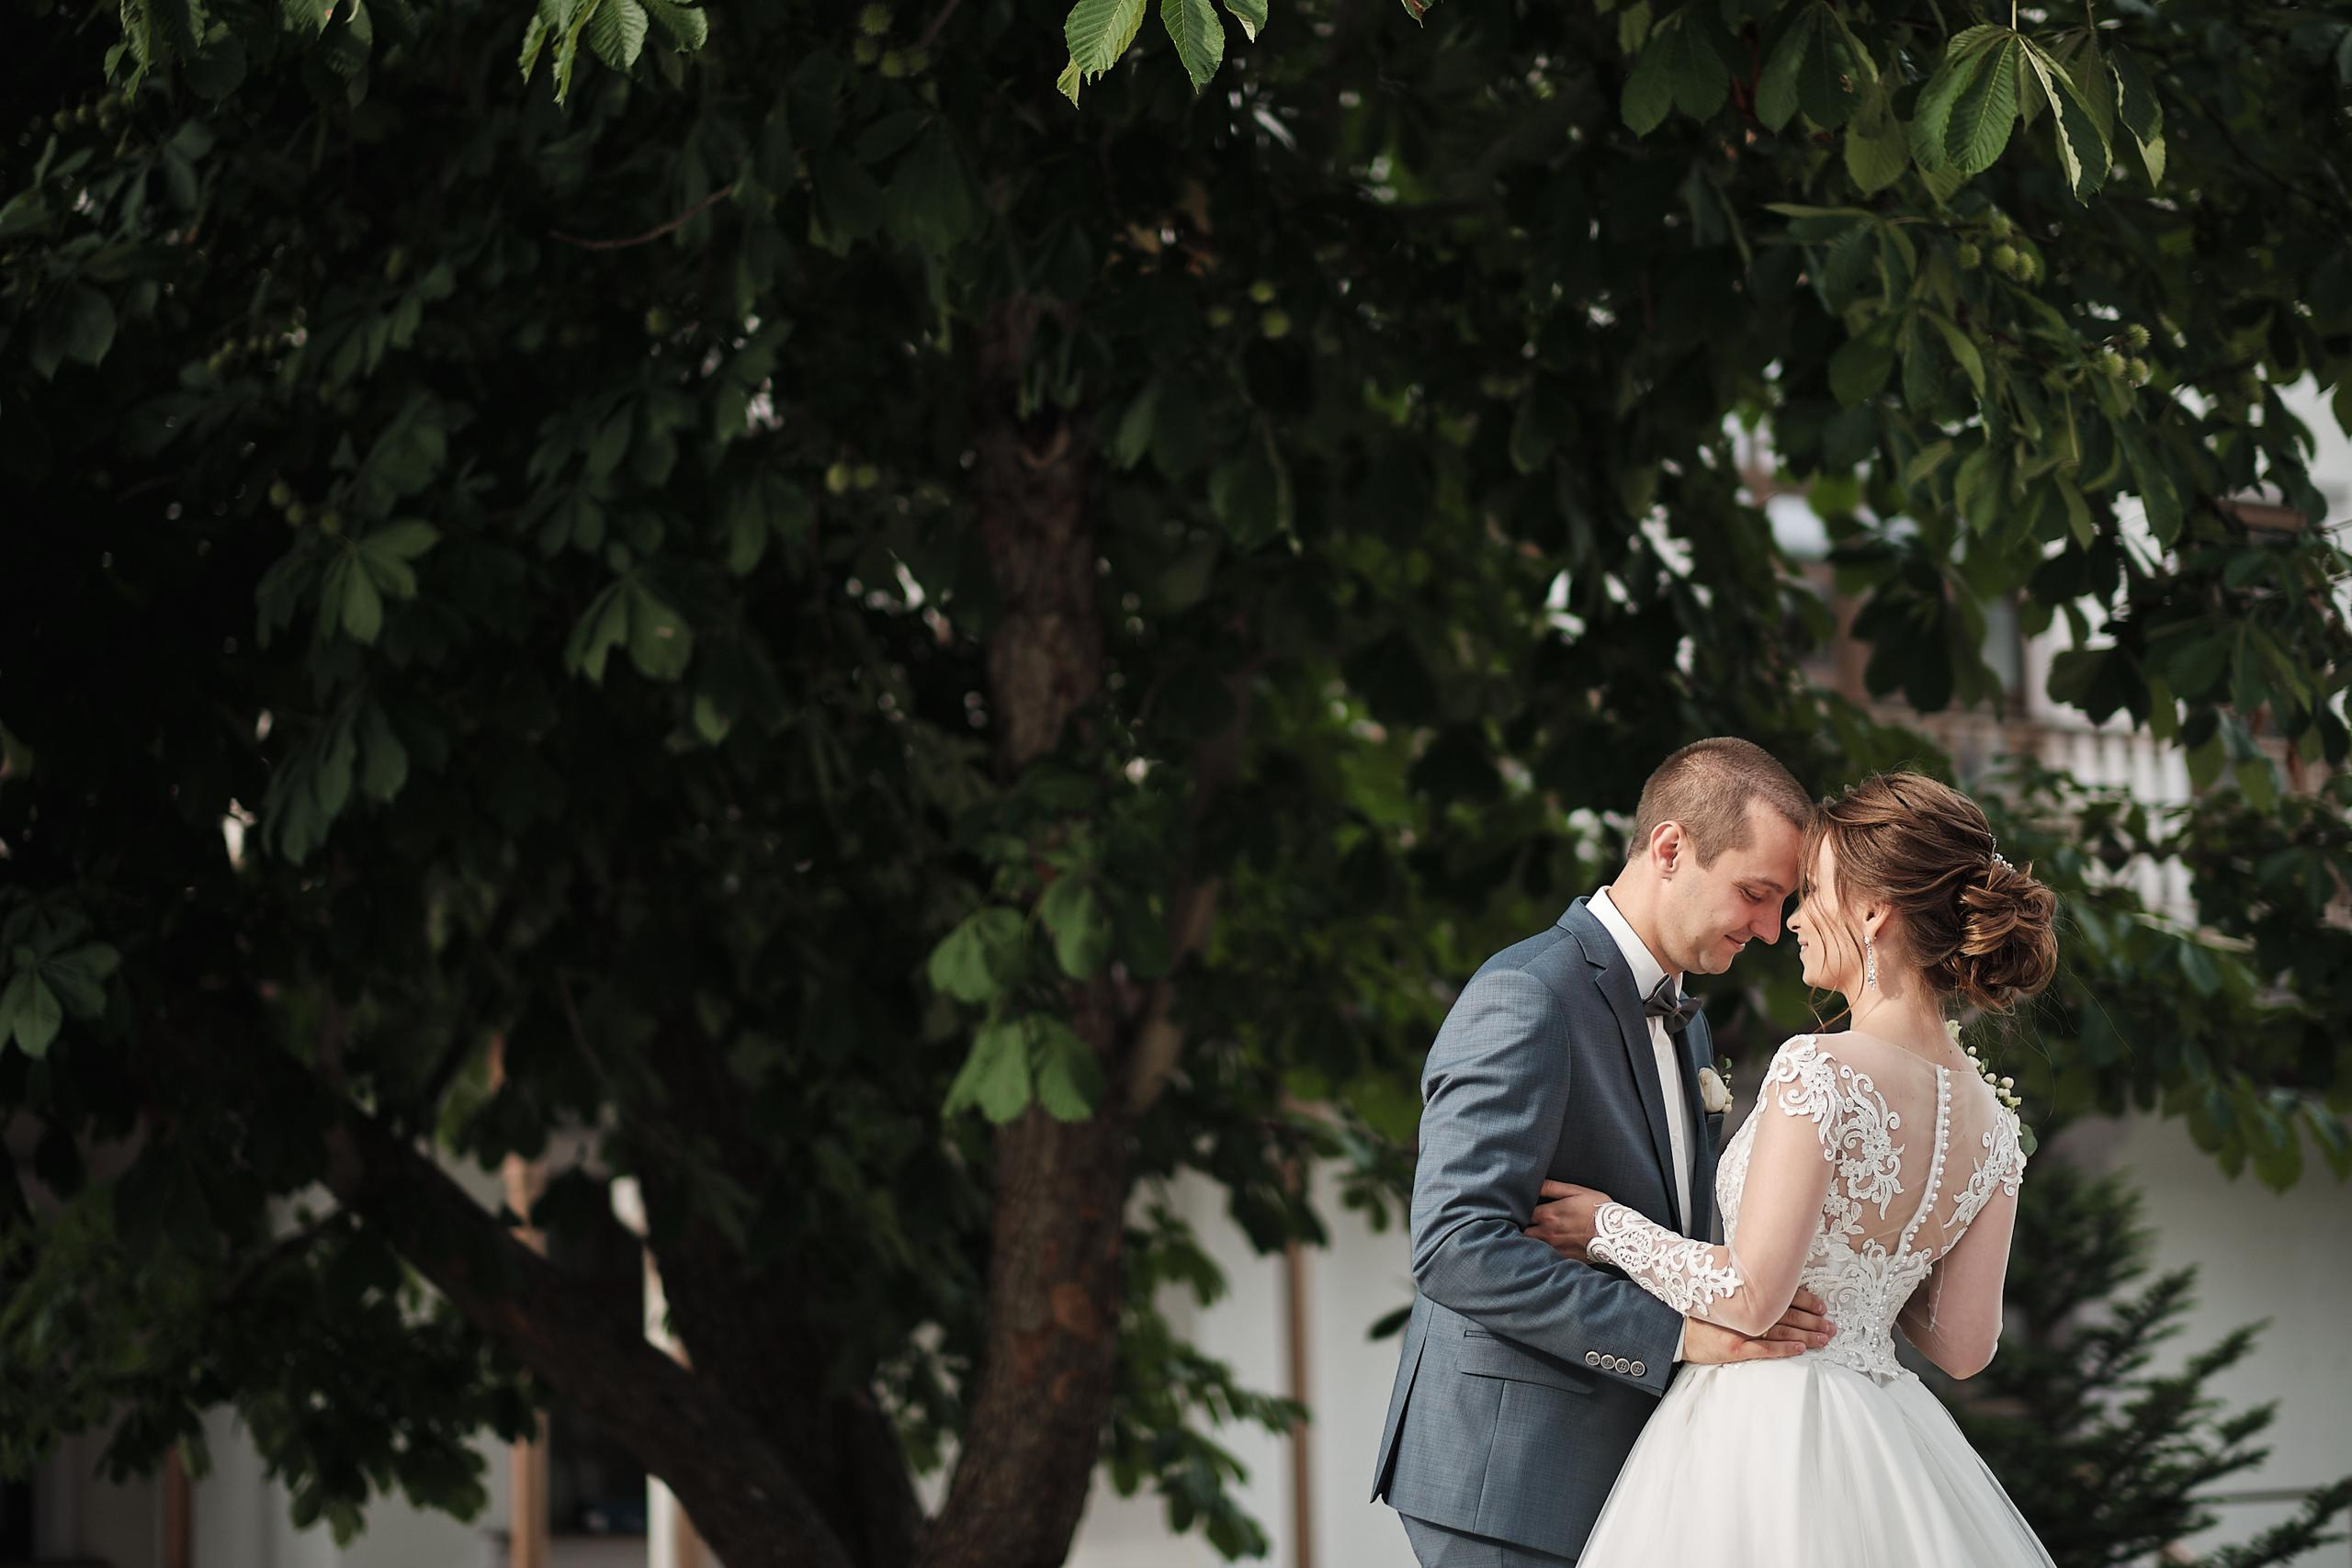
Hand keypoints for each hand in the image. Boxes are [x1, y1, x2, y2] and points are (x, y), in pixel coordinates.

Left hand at [1523, 1180, 1611, 1261]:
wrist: (1617, 1234)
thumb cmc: (1598, 1209)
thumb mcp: (1576, 1191)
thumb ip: (1552, 1187)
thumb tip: (1535, 1183)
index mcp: (1548, 1214)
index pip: (1522, 1212)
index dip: (1519, 1209)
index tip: (1520, 1207)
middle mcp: (1548, 1233)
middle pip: (1524, 1232)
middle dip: (1522, 1226)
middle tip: (1523, 1221)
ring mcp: (1555, 1247)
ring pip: (1532, 1245)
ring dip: (1530, 1239)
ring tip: (1532, 1234)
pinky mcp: (1564, 1258)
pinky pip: (1546, 1256)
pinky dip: (1542, 1251)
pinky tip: (1546, 1246)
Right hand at [1679, 1289, 1838, 1364]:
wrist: (1674, 1327)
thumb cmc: (1696, 1307)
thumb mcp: (1717, 1285)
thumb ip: (1739, 1278)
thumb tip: (1760, 1268)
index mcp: (1745, 1294)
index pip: (1781, 1295)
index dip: (1804, 1300)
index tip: (1821, 1306)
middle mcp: (1746, 1311)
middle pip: (1787, 1315)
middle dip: (1813, 1320)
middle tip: (1831, 1325)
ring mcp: (1742, 1330)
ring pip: (1781, 1331)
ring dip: (1806, 1335)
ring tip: (1824, 1338)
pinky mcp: (1735, 1348)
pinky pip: (1765, 1349)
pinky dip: (1784, 1349)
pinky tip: (1801, 1349)